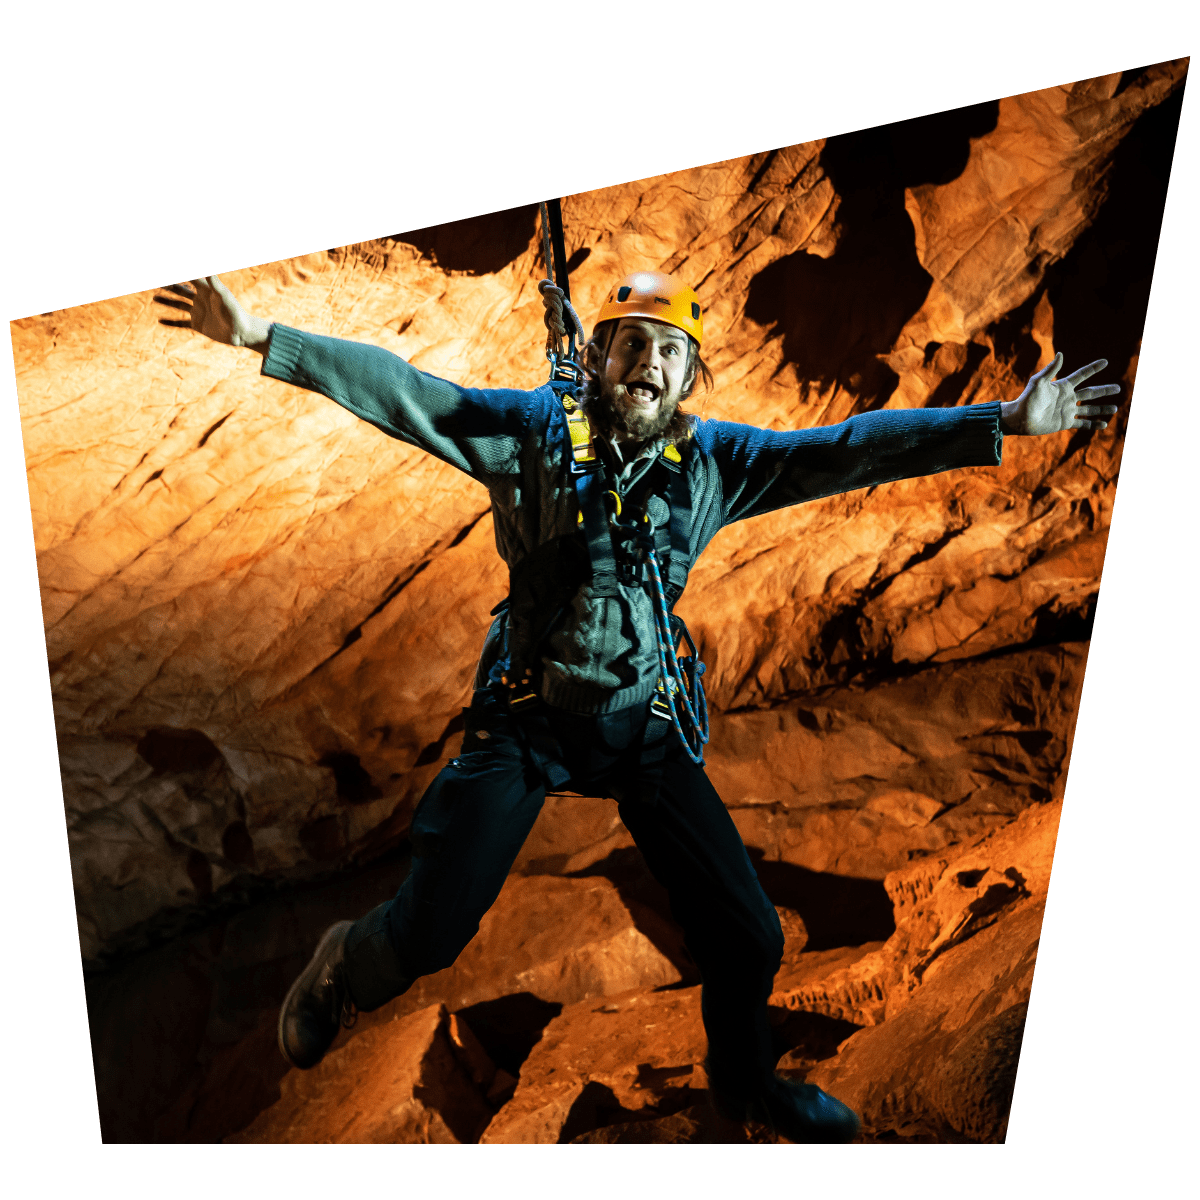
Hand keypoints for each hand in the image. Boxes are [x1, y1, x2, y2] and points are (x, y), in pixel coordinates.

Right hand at [155, 275, 272, 353]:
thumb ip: (214, 281)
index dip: (179, 274)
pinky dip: (171, 322)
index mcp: (206, 290)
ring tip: (154, 298)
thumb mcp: (224, 296)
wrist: (241, 333)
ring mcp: (198, 313)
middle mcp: (200, 300)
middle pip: (180, 290)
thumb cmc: (235, 312)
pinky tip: (160, 320)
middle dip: (168, 285)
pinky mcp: (198, 325)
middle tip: (156, 283)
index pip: (190, 278)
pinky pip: (181, 323)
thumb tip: (207, 268)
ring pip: (178, 305)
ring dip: (166, 301)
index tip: (167, 272)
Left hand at [1000, 353, 1120, 434]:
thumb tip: (1061, 354)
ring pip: (1089, 409)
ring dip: (1102, 409)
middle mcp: (1068, 398)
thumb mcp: (1038, 382)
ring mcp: (1067, 410)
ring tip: (1115, 408)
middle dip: (1104, 390)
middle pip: (1090, 392)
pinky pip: (1082, 423)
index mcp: (1063, 386)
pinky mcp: (1065, 422)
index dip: (1093, 368)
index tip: (1105, 362)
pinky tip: (1104, 425)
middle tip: (1118, 388)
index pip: (1082, 375)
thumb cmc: (1027, 399)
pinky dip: (1093, 424)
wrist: (1020, 419)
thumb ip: (1051, 369)